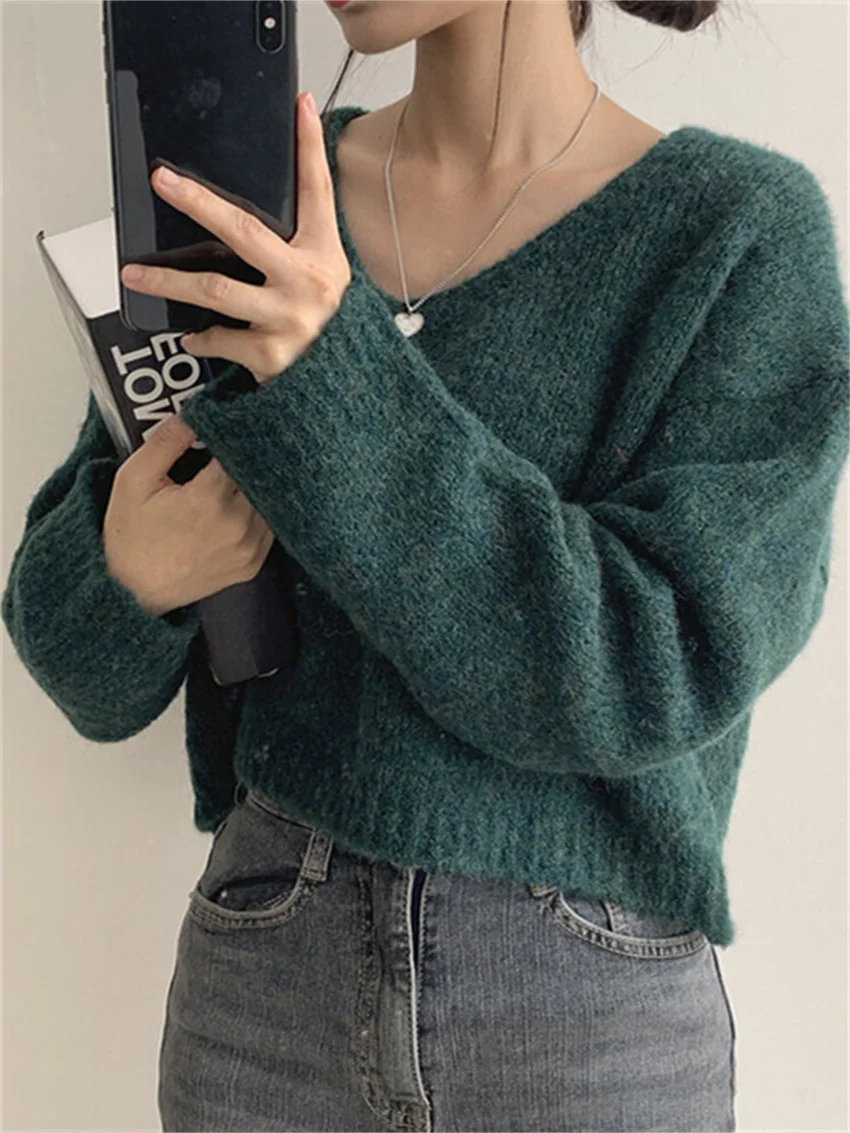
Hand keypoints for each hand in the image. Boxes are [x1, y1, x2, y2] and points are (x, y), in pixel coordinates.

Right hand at [103, 414, 275, 617]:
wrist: (131, 593)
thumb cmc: (129, 537)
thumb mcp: (134, 479)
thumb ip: (166, 441)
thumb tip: (194, 412)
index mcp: (210, 500)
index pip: (243, 450)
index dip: (237, 432)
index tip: (231, 419)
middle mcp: (238, 525)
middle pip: (261, 473)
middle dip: (250, 455)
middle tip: (239, 439)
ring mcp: (250, 548)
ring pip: (271, 499)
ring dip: (258, 482)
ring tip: (240, 468)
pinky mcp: (254, 564)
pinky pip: (270, 525)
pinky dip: (261, 509)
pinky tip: (242, 499)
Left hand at [120, 90, 351, 384]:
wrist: (343, 395)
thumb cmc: (328, 331)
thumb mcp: (322, 280)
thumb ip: (293, 246)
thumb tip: (239, 213)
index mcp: (325, 257)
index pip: (317, 192)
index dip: (309, 147)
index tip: (298, 105)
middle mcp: (310, 284)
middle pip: (245, 231)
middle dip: (198, 202)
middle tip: (162, 181)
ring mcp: (289, 320)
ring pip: (214, 290)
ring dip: (167, 282)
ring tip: (134, 275)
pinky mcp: (270, 356)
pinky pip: (217, 338)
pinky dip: (199, 338)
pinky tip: (191, 337)